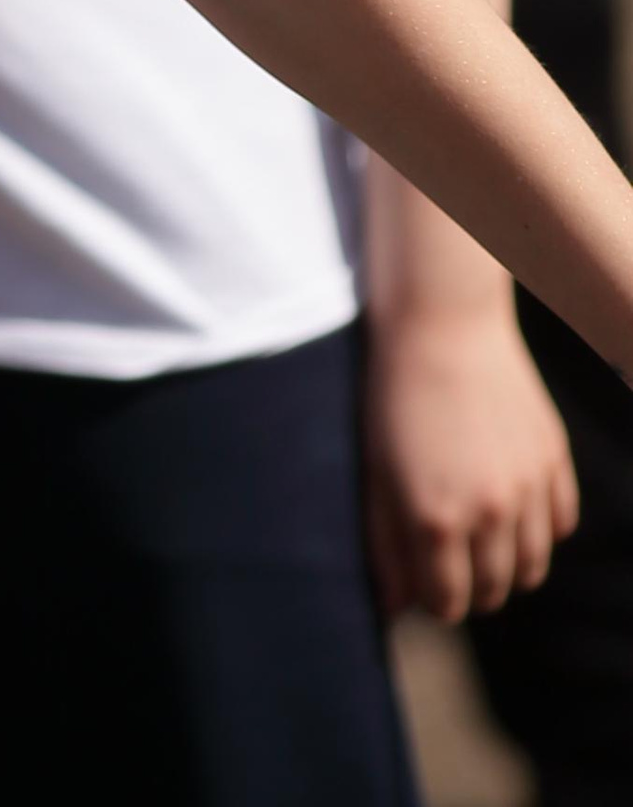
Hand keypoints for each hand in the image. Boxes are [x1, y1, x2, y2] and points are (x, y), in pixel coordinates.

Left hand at [364, 295, 577, 620]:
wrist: (440, 324)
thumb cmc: (393, 397)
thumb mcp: (374, 471)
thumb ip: (385, 545)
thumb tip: (392, 609)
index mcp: (434, 519)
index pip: (448, 604)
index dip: (435, 600)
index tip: (425, 582)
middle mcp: (488, 512)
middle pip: (493, 592)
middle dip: (470, 589)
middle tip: (452, 563)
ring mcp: (527, 486)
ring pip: (532, 567)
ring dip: (508, 567)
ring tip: (483, 542)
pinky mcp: (554, 458)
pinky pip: (560, 525)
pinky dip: (540, 530)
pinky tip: (513, 510)